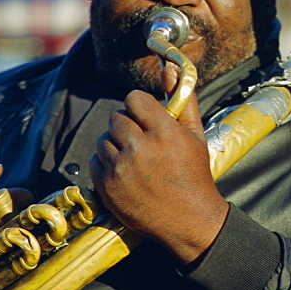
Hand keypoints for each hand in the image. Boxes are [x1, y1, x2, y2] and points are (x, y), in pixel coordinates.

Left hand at [90, 72, 228, 264]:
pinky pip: (95, 160)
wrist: (189, 221)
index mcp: (164, 132)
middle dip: (129, 125)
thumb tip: (170, 68)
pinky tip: (125, 172)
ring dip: (116, 144)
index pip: (134, 99)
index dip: (141, 107)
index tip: (148, 118)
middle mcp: (139, 148)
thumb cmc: (194, 176)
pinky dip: (107, 163)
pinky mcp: (107, 187)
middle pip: (117, 117)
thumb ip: (182, 99)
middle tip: (143, 140)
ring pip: (104, 138)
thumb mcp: (195, 135)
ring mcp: (120, 169)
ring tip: (135, 158)